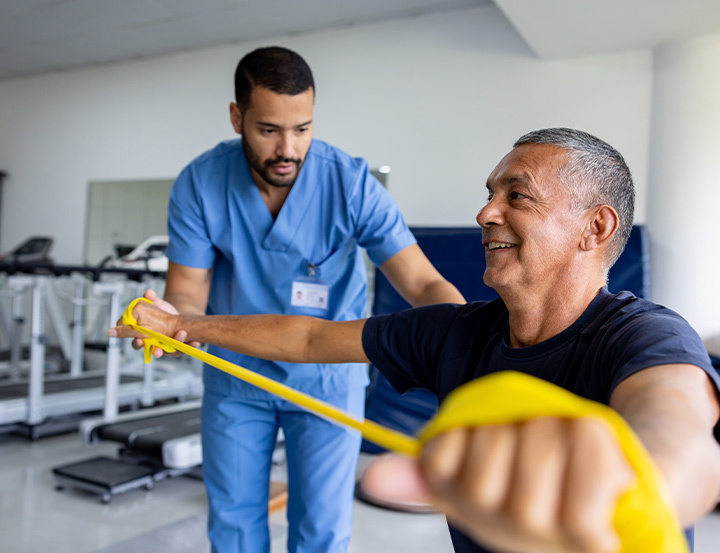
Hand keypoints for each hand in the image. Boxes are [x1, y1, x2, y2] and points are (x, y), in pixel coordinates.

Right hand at [108, 289, 198, 357]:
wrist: (179, 315)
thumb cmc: (162, 311)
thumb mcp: (157, 304)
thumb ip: (151, 298)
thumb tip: (149, 292)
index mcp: (145, 336)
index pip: (137, 343)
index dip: (137, 343)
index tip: (139, 341)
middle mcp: (156, 344)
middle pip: (154, 352)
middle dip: (156, 352)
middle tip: (158, 351)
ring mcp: (169, 347)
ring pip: (171, 352)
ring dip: (176, 346)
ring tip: (181, 335)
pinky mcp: (181, 346)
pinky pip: (185, 349)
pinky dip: (190, 345)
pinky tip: (196, 342)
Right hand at [363, 417, 633, 552]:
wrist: (616, 504)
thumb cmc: (541, 478)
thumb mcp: (475, 468)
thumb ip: (421, 474)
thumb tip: (371, 477)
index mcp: (463, 507)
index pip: (440, 455)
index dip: (468, 433)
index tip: (493, 445)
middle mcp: (494, 528)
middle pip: (495, 437)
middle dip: (520, 426)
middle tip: (542, 450)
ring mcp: (541, 535)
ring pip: (541, 436)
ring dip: (562, 431)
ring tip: (572, 460)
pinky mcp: (588, 535)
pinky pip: (584, 447)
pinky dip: (594, 443)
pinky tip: (602, 473)